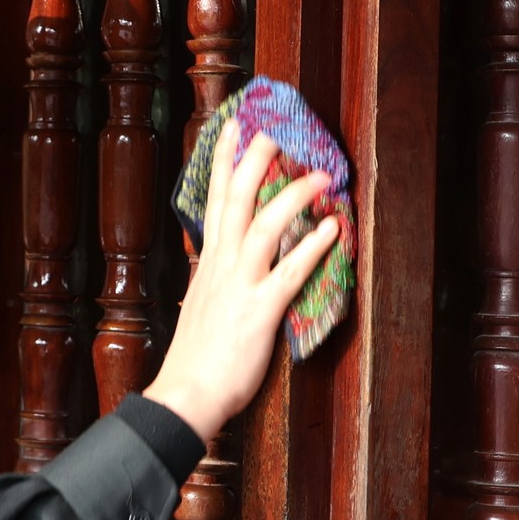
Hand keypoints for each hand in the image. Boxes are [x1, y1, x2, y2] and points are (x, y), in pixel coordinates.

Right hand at [144, 122, 340, 438]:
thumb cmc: (196, 358)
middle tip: (274, 124)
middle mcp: (220, 265)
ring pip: (264, 225)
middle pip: (235, 197)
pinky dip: (313, 246)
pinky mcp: (259, 311)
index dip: (222, 160)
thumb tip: (225, 264)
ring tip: (321, 172)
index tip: (232, 126)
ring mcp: (239, 286)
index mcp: (207, 262)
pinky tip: (332, 227)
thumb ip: (216, 279)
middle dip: (254, 157)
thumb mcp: (203, 305)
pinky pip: (290, 271)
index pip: (213, 199)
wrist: (186, 395)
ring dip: (293, 194)